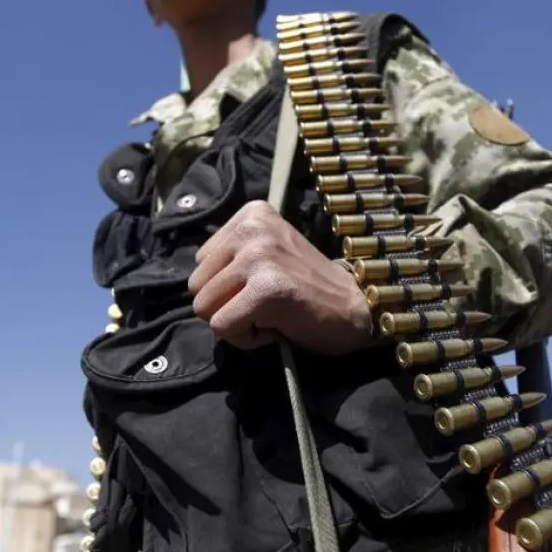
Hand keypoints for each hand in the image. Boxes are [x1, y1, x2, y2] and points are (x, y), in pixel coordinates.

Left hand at [189, 201, 373, 353]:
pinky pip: (222, 326)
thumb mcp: (268, 253)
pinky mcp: (265, 289)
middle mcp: (252, 229)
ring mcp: (258, 257)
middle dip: (226, 304)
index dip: (228, 285)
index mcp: (251, 214)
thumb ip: (231, 257)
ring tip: (271, 312)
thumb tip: (194, 282)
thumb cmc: (309, 288)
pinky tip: (276, 326)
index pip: (201, 262)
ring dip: (236, 321)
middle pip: (196, 286)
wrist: (357, 310)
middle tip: (266, 303)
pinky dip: (247, 338)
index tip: (264, 286)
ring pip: (204, 307)